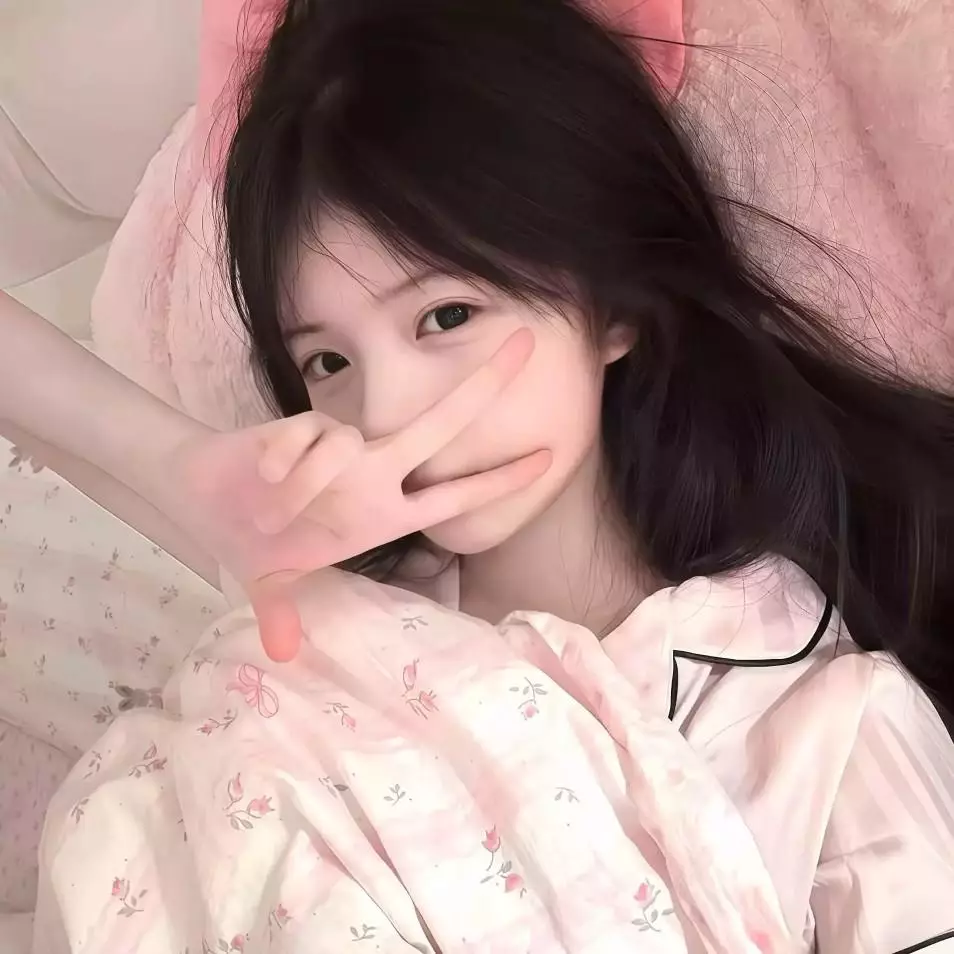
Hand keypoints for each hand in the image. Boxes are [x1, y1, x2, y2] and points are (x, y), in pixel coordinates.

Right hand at [170, 330, 550, 659]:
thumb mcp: (272, 582)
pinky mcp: (300, 426)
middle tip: (529, 342)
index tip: (548, 458)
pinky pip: (308, 439)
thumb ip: (284, 612)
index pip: (453, 497)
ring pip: (350, 444)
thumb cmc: (254, 536)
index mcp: (381, 513)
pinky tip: (263, 477)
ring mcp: (339, 448)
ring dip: (307, 486)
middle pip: (438, 426)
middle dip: (482, 385)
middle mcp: (371, 474)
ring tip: (271, 515)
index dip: (497, 480)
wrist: (204, 498)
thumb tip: (281, 653)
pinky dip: (286, 463)